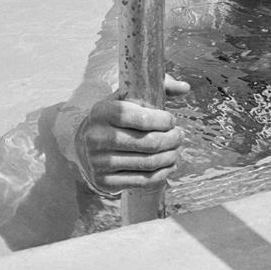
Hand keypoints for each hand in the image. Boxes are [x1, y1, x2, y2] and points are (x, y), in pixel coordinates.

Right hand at [76, 73, 189, 194]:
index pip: (142, 118)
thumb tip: (185, 87)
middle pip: (148, 143)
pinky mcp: (104, 181)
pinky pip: (142, 181)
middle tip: (179, 136)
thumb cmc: (115, 117)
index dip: (164, 121)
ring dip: (170, 157)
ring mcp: (98, 162)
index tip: (172, 120)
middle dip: (172, 139)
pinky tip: (169, 165)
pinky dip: (162, 174)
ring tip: (176, 150)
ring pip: (148, 163)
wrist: (85, 144)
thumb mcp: (129, 97)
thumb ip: (158, 87)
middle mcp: (97, 137)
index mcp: (103, 112)